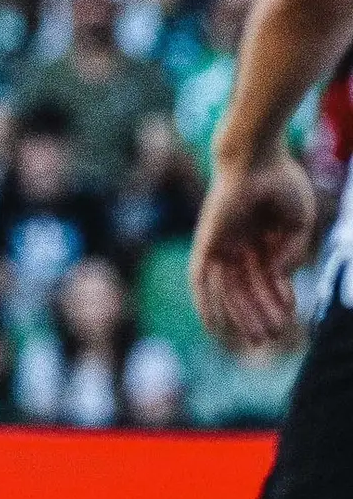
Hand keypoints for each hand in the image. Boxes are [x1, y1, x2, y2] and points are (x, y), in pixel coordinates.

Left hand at [191, 149, 313, 350]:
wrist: (257, 159)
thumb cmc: (280, 183)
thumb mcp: (297, 224)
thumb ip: (291, 253)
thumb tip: (280, 280)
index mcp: (261, 239)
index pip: (268, 279)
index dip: (279, 300)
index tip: (291, 319)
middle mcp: (239, 245)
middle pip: (247, 289)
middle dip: (261, 314)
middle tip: (272, 338)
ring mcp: (221, 245)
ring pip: (229, 290)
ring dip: (242, 314)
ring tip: (258, 337)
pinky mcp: (205, 244)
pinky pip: (201, 280)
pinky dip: (206, 302)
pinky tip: (214, 326)